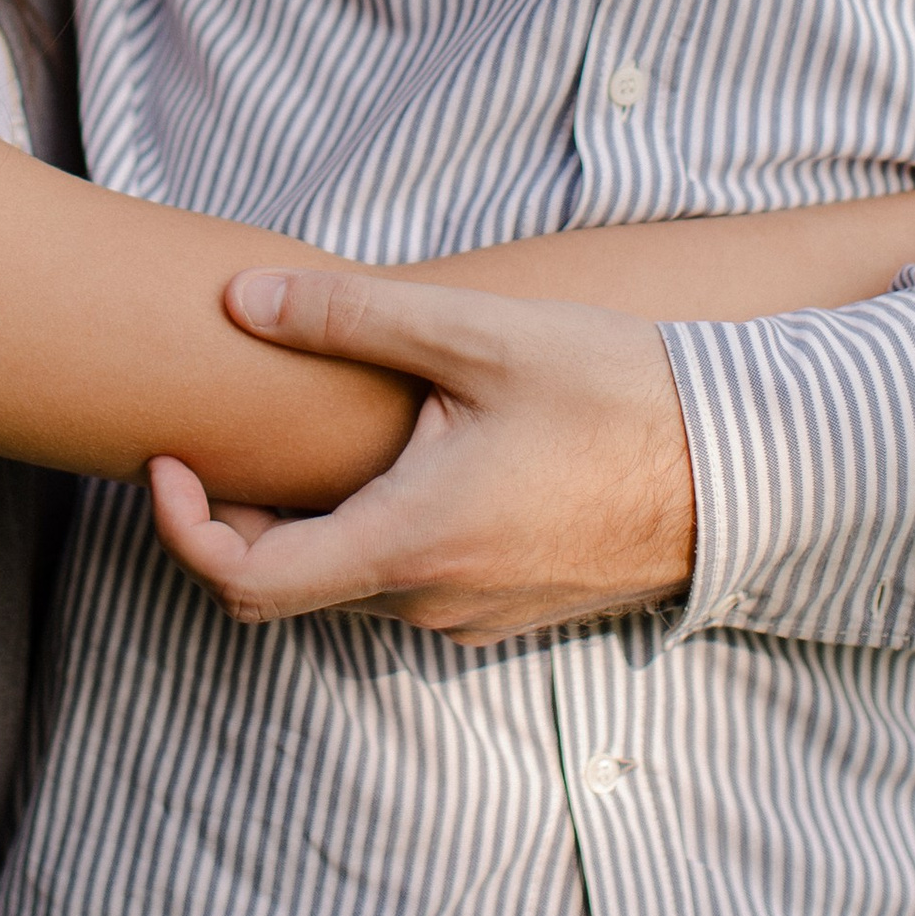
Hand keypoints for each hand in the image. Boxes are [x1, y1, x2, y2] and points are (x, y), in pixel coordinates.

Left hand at [147, 272, 695, 641]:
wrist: (749, 464)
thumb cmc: (616, 392)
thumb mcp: (477, 334)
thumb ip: (349, 317)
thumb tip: (240, 298)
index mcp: (409, 543)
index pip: (247, 582)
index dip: (183, 527)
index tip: (166, 458)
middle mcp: (432, 603)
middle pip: (293, 583)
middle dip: (242, 515)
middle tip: (220, 429)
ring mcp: (477, 617)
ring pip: (354, 583)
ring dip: (316, 521)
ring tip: (313, 429)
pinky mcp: (515, 607)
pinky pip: (415, 583)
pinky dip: (378, 530)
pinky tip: (404, 453)